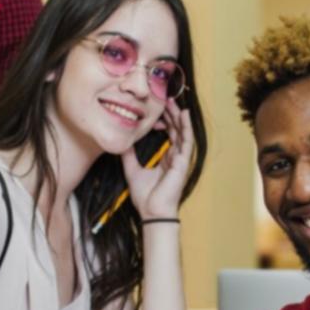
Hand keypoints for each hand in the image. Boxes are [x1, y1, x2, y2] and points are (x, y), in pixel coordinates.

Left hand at [120, 101, 194, 221]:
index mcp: (166, 158)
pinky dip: (186, 126)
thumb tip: (123, 141)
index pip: (168, 133)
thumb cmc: (145, 196)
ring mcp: (181, 159)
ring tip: (173, 101)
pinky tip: (183, 114)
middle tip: (165, 97)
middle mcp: (175, 156)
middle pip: (175, 129)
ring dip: (178, 116)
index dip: (164, 119)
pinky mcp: (183, 162)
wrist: (151, 212)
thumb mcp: (132, 170)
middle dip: (171, 113)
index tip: (157, 106)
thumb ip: (129, 155)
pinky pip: (187, 140)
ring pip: (182, 131)